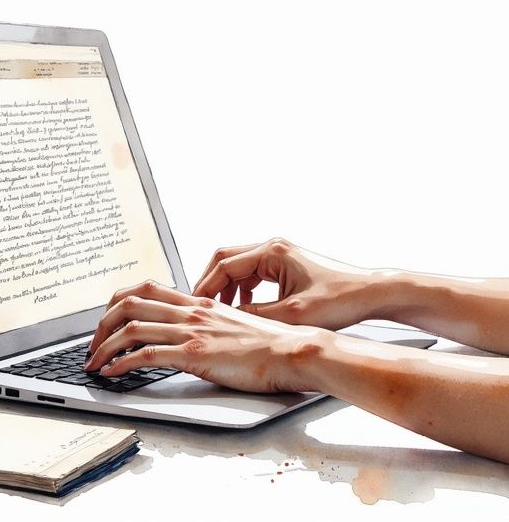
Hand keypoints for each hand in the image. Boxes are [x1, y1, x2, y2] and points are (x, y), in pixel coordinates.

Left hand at [83, 281, 325, 392]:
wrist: (294, 351)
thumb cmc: (270, 344)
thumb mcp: (230, 326)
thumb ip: (206, 327)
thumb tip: (187, 339)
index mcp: (197, 302)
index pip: (145, 289)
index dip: (118, 302)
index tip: (107, 321)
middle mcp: (189, 311)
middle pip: (128, 303)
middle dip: (101, 324)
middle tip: (92, 345)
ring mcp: (190, 331)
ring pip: (131, 327)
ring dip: (104, 346)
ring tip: (93, 363)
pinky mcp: (194, 353)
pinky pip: (146, 355)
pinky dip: (121, 363)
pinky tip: (112, 373)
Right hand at [192, 238, 376, 329]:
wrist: (371, 294)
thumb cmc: (341, 299)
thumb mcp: (291, 314)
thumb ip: (254, 315)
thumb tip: (227, 320)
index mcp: (272, 252)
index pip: (224, 265)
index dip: (205, 287)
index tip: (196, 305)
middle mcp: (274, 248)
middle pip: (226, 260)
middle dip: (210, 283)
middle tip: (200, 305)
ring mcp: (280, 255)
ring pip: (238, 266)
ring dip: (226, 286)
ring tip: (220, 309)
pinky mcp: (286, 265)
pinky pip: (253, 273)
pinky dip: (242, 288)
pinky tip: (243, 306)